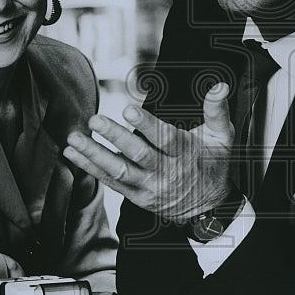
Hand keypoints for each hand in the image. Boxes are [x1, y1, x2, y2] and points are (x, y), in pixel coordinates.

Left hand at [63, 82, 233, 221]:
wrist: (208, 209)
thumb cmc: (213, 165)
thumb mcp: (223, 137)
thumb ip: (217, 110)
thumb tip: (220, 85)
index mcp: (186, 153)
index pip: (164, 138)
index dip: (146, 124)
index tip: (127, 108)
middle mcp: (166, 171)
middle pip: (138, 154)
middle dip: (115, 137)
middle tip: (95, 120)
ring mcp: (149, 187)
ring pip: (119, 171)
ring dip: (94, 155)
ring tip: (74, 139)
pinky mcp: (137, 196)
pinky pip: (111, 182)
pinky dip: (90, 168)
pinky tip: (72, 154)